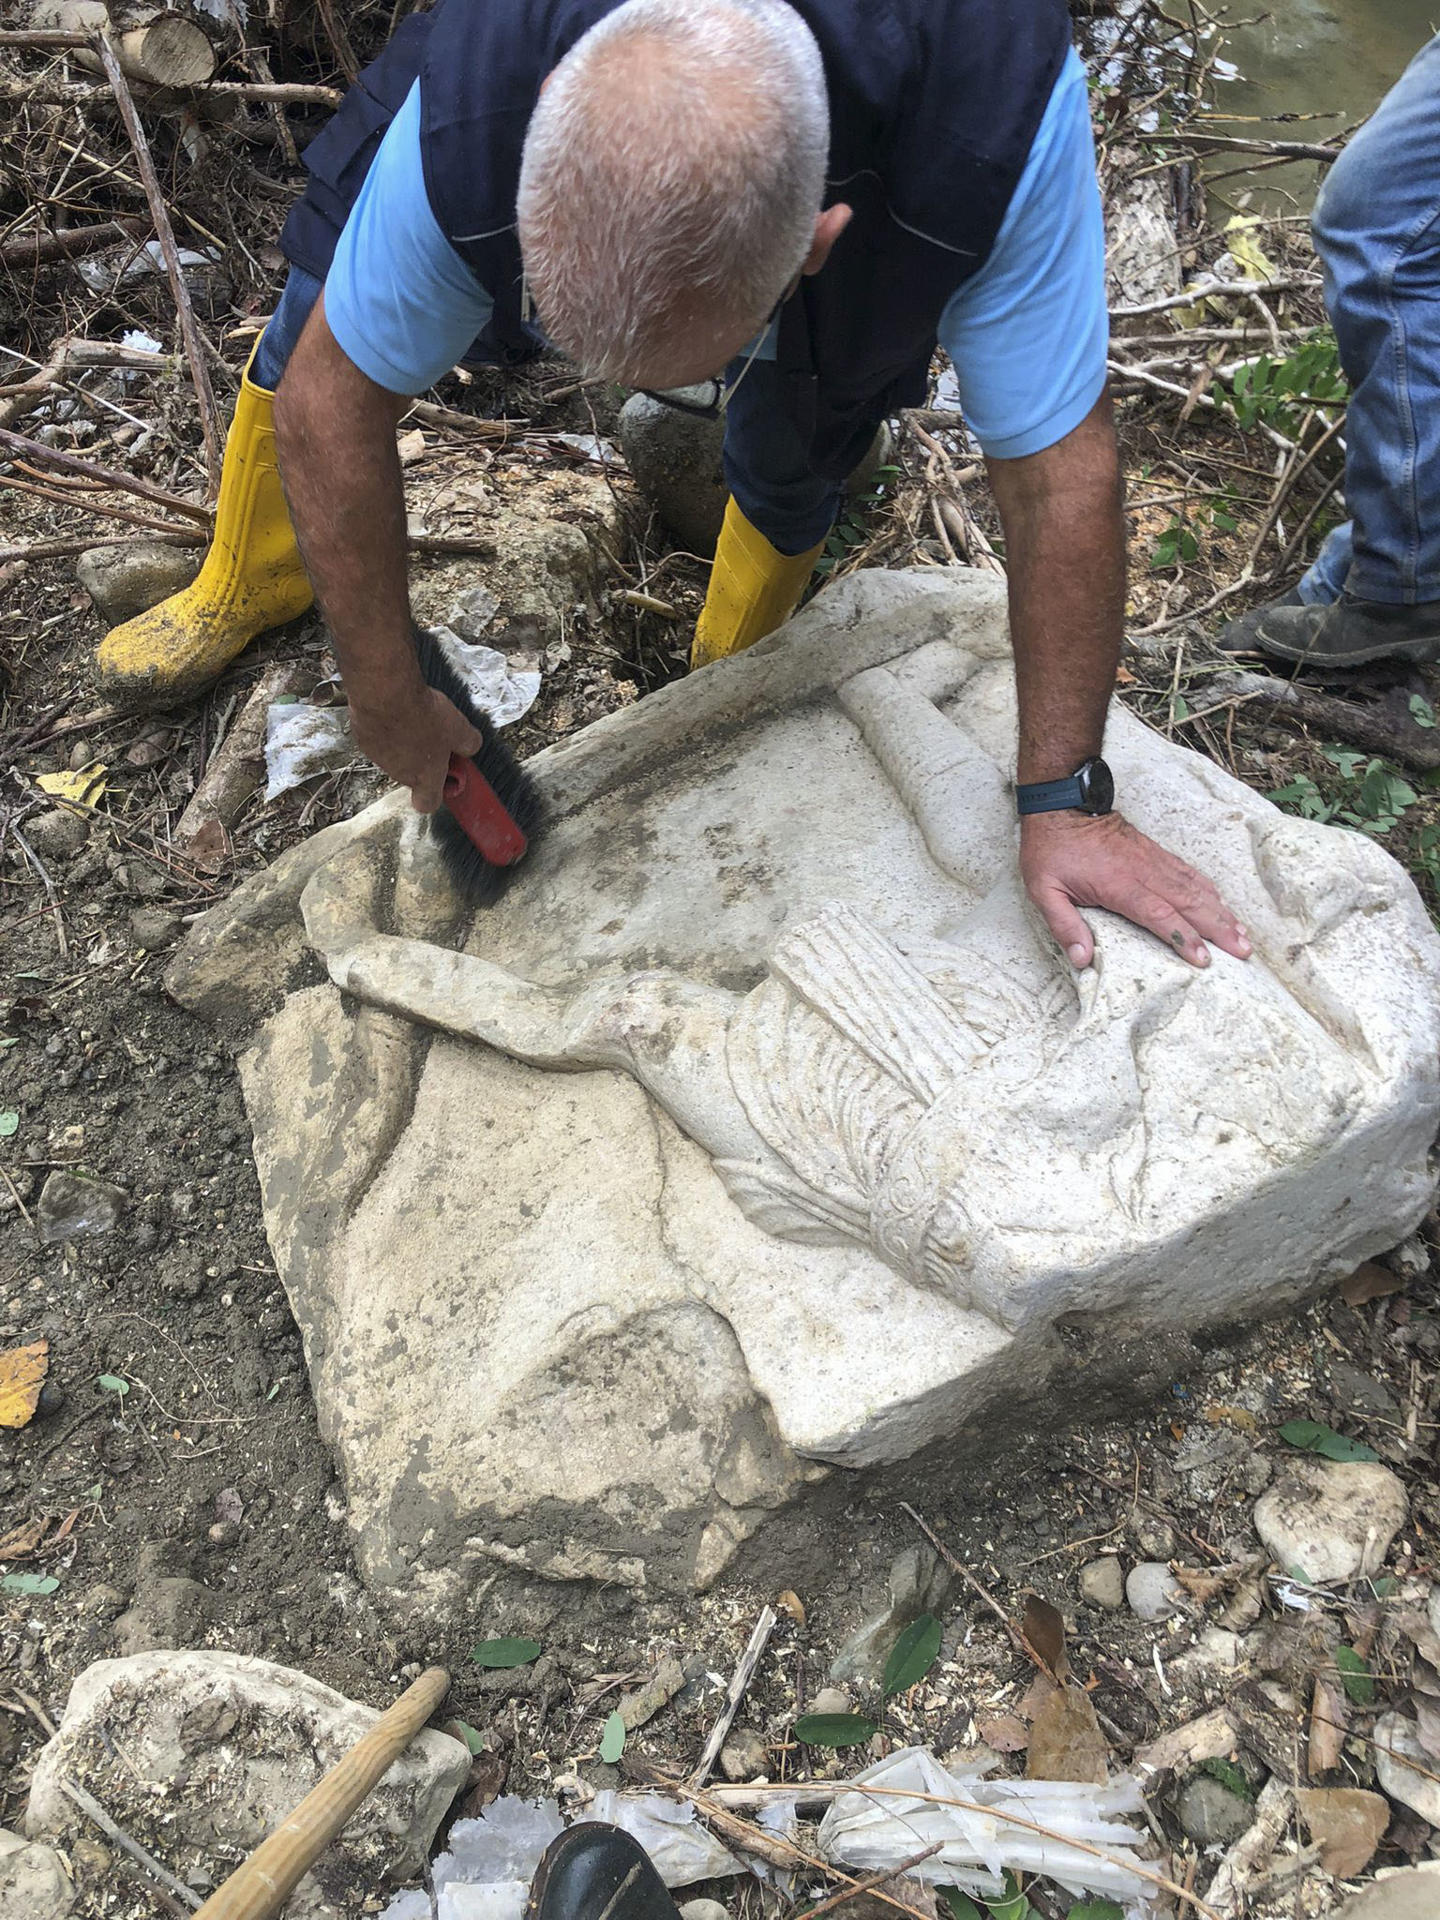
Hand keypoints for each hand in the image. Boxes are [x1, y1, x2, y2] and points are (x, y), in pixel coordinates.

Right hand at [348, 678, 481, 812]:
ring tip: (415, 717)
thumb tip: (472, 745)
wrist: (385, 695)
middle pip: (413, 775)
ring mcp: (379, 758)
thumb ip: (469, 742)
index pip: (428, 803)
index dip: (437, 793)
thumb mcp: (458, 728)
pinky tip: (396, 710)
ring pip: (395, 756)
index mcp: (425, 777)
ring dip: (405, 742)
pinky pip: (379, 738)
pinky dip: (388, 728)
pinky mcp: (364, 740)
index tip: (447, 775)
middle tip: (435, 736)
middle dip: (424, 759)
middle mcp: (399, 773)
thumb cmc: (421, 715)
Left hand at [1020, 809, 1251, 969]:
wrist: (1062, 804)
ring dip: (1221, 912)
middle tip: (1243, 952)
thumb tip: (1082, 959)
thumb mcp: (1043, 890)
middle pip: (1189, 903)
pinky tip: (1221, 902)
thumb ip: (1064, 925)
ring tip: (1242, 934)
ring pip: (1195, 888)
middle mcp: (1144, 872)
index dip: (1183, 937)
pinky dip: (1208, 889)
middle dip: (1218, 929)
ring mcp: (1153, 860)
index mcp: (1119, 885)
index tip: (1204, 959)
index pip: (1159, 915)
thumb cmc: (1051, 850)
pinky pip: (1188, 872)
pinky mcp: (1155, 852)